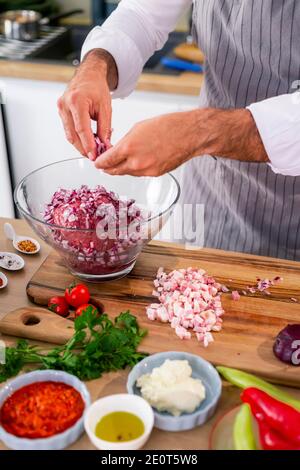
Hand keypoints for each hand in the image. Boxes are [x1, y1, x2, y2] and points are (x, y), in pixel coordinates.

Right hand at [57, 49, 116, 159]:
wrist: (88, 75)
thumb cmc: (97, 87)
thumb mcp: (105, 108)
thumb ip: (105, 128)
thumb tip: (105, 145)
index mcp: (77, 101)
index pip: (81, 129)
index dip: (88, 145)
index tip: (94, 156)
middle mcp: (65, 104)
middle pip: (73, 135)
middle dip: (84, 148)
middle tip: (94, 157)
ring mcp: (61, 108)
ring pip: (69, 134)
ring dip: (80, 145)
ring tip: (92, 151)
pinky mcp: (61, 111)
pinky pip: (68, 129)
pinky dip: (77, 137)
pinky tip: (86, 142)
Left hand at [95, 107, 267, 175]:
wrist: (190, 134)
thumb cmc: (167, 126)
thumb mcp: (139, 128)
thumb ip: (124, 142)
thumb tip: (115, 151)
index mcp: (129, 148)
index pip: (106, 161)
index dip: (99, 162)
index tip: (96, 161)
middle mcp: (136, 163)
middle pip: (113, 171)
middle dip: (107, 168)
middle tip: (103, 164)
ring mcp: (146, 171)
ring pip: (126, 173)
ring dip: (121, 168)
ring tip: (121, 160)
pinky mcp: (155, 174)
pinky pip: (139, 174)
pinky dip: (135, 168)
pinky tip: (137, 160)